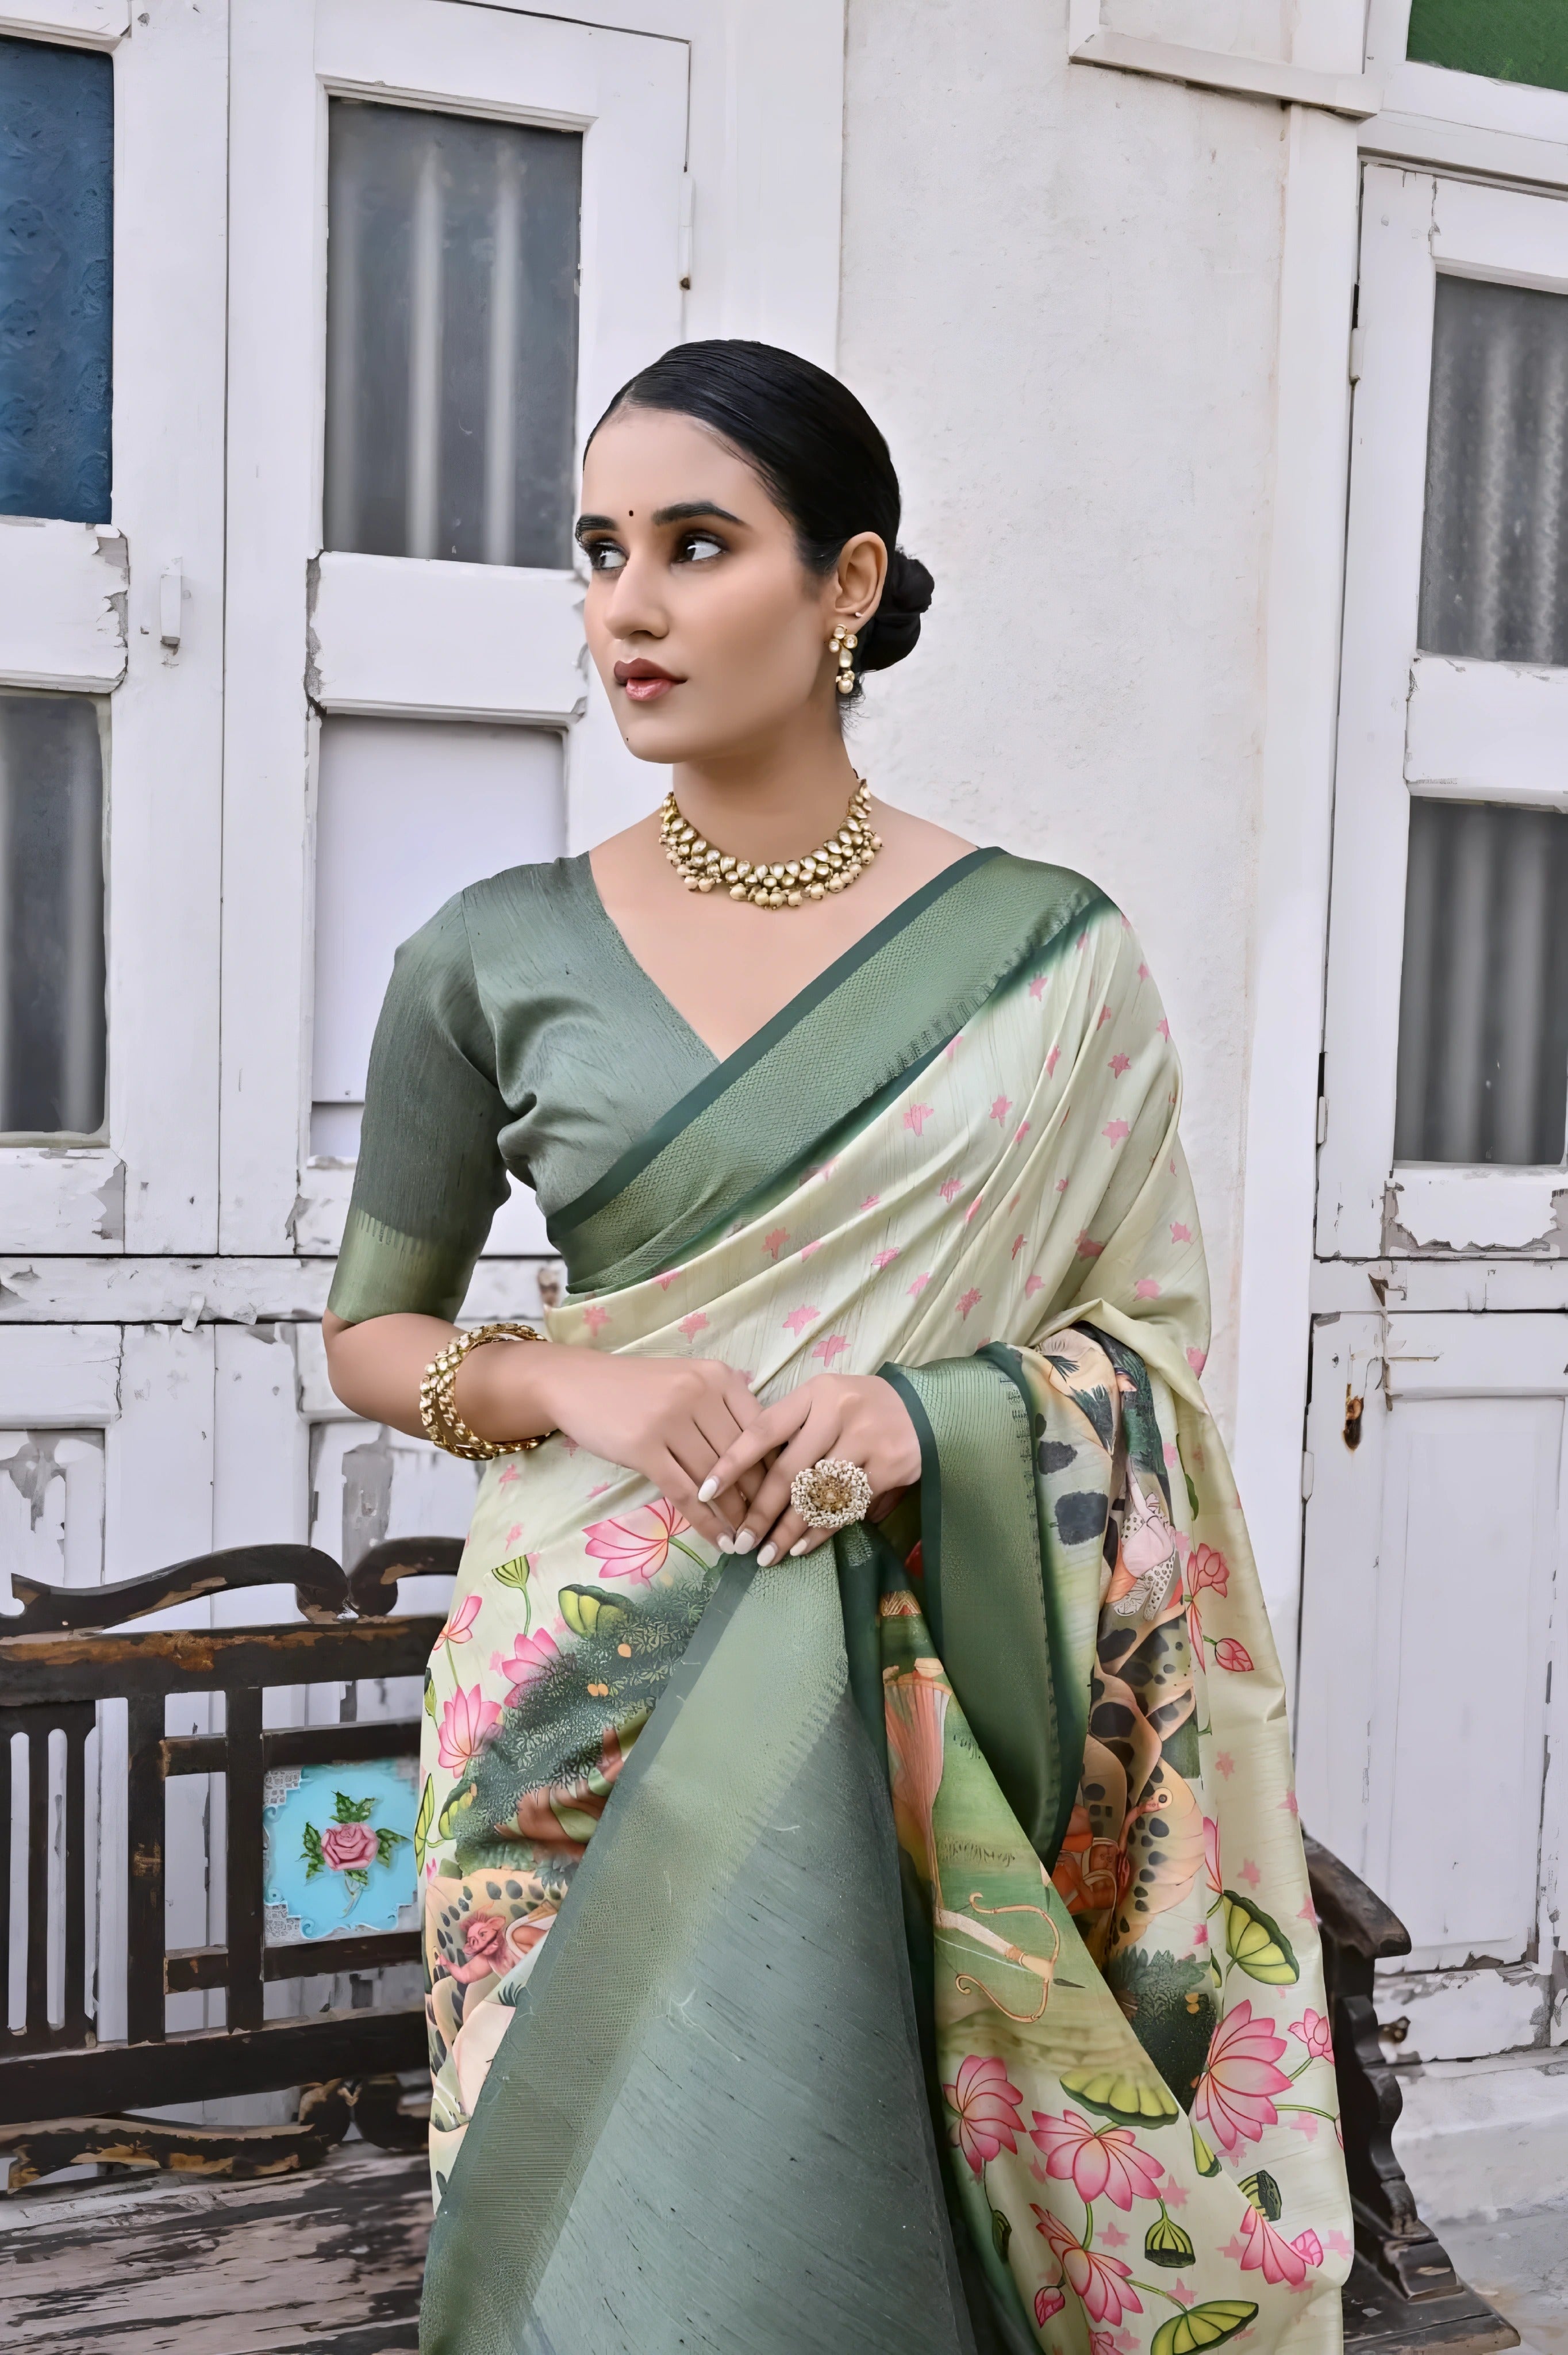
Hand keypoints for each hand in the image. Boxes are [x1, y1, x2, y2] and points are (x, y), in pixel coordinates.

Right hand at [460, 1345, 765, 1548]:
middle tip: (772, 1529)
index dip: (776, 1466)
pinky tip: (719, 1542)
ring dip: (735, 1516)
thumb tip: (764, 1455)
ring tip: (749, 1541)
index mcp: (718, 1376)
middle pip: (741, 1456)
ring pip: (715, 1478)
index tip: (787, 1496)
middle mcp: (698, 1393)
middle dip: (759, 1497)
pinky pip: (684, 1493)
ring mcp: (670, 1420)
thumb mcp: (688, 1382)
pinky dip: (705, 1522)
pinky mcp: (643, 1448)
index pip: (760, 1428)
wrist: (577, 1383)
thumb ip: (723, 1409)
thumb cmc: (637, 1387)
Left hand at [696, 1374, 921, 1565]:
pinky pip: (846, 1507)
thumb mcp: (826, 1401)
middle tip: (741, 1541)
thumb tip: (743, 1476)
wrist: (928, 1409)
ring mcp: (867, 1439)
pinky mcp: (890, 1466)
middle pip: (788, 1471)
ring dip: (788, 1531)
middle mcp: (838, 1412)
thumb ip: (791, 1428)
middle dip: (760, 1512)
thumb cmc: (862, 1408)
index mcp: (815, 1393)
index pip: (763, 1429)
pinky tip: (802, 1547)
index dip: (732, 1463)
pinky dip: (821, 1531)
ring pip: (816, 1496)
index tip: (705, 1491)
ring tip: (767, 1555)